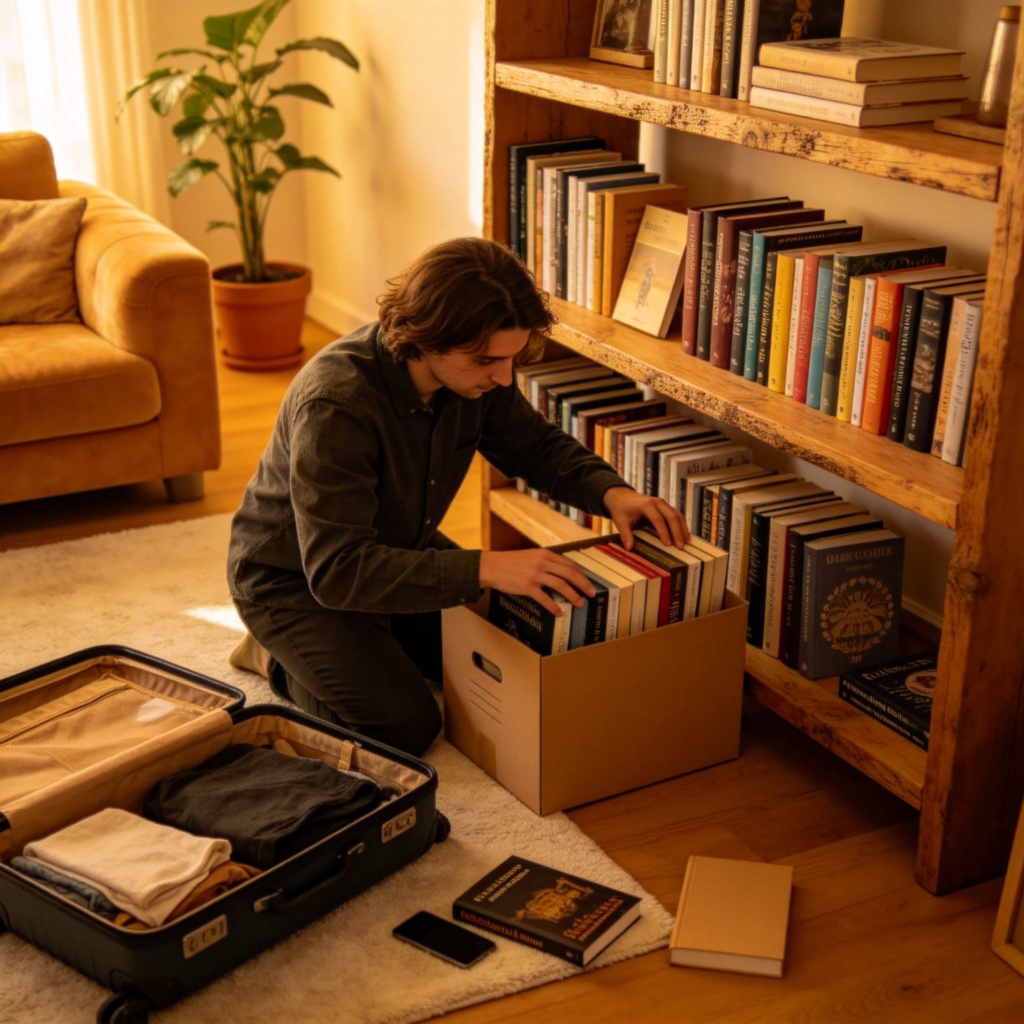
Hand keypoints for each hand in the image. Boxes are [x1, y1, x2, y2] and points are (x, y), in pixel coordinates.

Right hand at [478, 548, 595, 616]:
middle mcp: (542, 563)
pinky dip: (554, 606)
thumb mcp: (531, 556)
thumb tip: (561, 572)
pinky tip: (559, 612)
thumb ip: (546, 562)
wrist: (492, 566)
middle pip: (569, 574)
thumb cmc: (511, 562)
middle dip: (583, 585)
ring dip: (573, 595)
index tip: (587, 582)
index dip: (581, 574)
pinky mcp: (527, 586)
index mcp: (545, 554)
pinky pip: (545, 598)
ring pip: (561, 585)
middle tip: (592, 594)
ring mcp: (535, 574)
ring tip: (579, 603)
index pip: (569, 564)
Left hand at [602, 486, 689, 549]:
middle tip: (681, 546)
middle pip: (671, 516)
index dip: (664, 532)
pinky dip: (681, 525)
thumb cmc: (621, 509)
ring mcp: (663, 503)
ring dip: (683, 528)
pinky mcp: (665, 506)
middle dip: (677, 532)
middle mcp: (657, 502)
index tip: (668, 544)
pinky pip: (676, 515)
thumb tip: (629, 548)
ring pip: (677, 515)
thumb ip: (625, 534)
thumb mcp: (620, 522)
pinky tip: (684, 535)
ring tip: (687, 542)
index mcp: (646, 505)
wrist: (622, 496)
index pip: (658, 520)